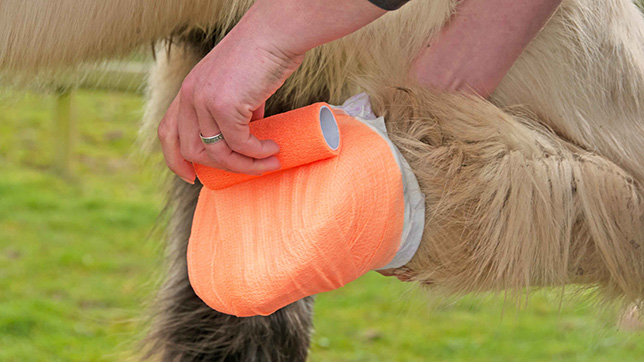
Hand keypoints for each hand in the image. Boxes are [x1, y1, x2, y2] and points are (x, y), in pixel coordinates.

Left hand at [158, 0, 385, 182]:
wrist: (275, 33)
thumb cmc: (263, 54)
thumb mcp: (237, 85)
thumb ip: (236, 109)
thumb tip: (249, 132)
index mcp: (188, 90)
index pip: (167, 132)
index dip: (175, 159)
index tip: (191, 176)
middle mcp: (190, 96)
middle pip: (192, 150)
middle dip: (222, 167)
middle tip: (251, 168)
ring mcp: (204, 101)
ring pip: (218, 152)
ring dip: (246, 164)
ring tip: (270, 161)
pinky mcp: (224, 105)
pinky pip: (239, 143)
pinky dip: (257, 152)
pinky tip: (272, 148)